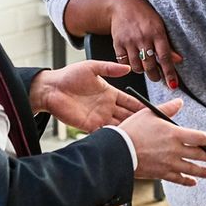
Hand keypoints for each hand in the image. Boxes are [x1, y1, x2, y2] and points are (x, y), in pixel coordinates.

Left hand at [30, 60, 144, 132]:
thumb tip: (128, 68)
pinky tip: (123, 139)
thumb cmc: (68, 76)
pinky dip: (114, 136)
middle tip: (154, 126)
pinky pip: (104, 132)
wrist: (50, 89)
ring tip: (142, 135)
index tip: (154, 110)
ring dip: (129, 130)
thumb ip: (109, 68)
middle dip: (140, 121)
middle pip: (128, 115)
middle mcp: (107, 106)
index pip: (130, 101)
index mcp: (110, 93)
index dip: (142, 106)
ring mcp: (99, 117)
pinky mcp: (89, 126)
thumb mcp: (91, 67)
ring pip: (119, 125)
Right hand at [108, 0, 186, 88]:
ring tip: (145, 66)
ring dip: (142, 71)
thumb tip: (178, 60)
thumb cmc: (145, 16)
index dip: (170, 74)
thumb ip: (168, 44)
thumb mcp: (160, 26)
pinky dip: (130, 65)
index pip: (165, 57)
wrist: (122, 5)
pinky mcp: (118, 43)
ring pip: (137, 67)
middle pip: (150, 66)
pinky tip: (134, 61)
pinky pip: (124, 62)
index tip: (173, 85)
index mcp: (157, 32)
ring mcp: (129, 41)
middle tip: (157, 77)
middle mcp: (143, 37)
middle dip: (155, 76)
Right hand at [120, 99, 205, 186]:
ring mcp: (169, 164)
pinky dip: (187, 181)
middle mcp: (175, 150)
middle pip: (199, 155)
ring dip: (204, 172)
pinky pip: (178, 179)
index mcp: (175, 134)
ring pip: (192, 169)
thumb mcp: (149, 114)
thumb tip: (179, 102)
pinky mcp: (161, 174)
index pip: (200, 137)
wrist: (118, 151)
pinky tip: (192, 182)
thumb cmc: (132, 130)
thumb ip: (167, 109)